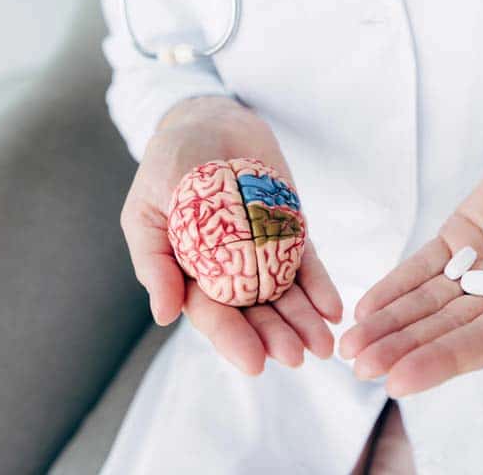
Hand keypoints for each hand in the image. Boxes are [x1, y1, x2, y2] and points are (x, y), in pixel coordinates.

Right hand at [120, 96, 342, 374]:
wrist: (210, 120)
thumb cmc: (169, 162)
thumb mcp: (148, 208)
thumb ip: (154, 260)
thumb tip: (164, 314)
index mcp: (189, 273)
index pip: (211, 312)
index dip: (232, 338)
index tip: (255, 363)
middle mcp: (228, 270)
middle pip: (254, 311)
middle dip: (276, 335)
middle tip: (298, 356)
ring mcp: (262, 251)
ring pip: (284, 293)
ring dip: (303, 320)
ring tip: (325, 344)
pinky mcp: (289, 230)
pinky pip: (307, 262)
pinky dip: (320, 286)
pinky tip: (334, 308)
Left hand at [339, 121, 482, 395]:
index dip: (440, 361)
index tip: (398, 380)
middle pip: (445, 330)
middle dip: (401, 348)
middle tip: (359, 367)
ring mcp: (477, 270)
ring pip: (427, 303)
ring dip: (389, 324)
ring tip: (350, 347)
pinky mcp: (458, 240)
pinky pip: (423, 267)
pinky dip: (395, 286)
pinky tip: (365, 308)